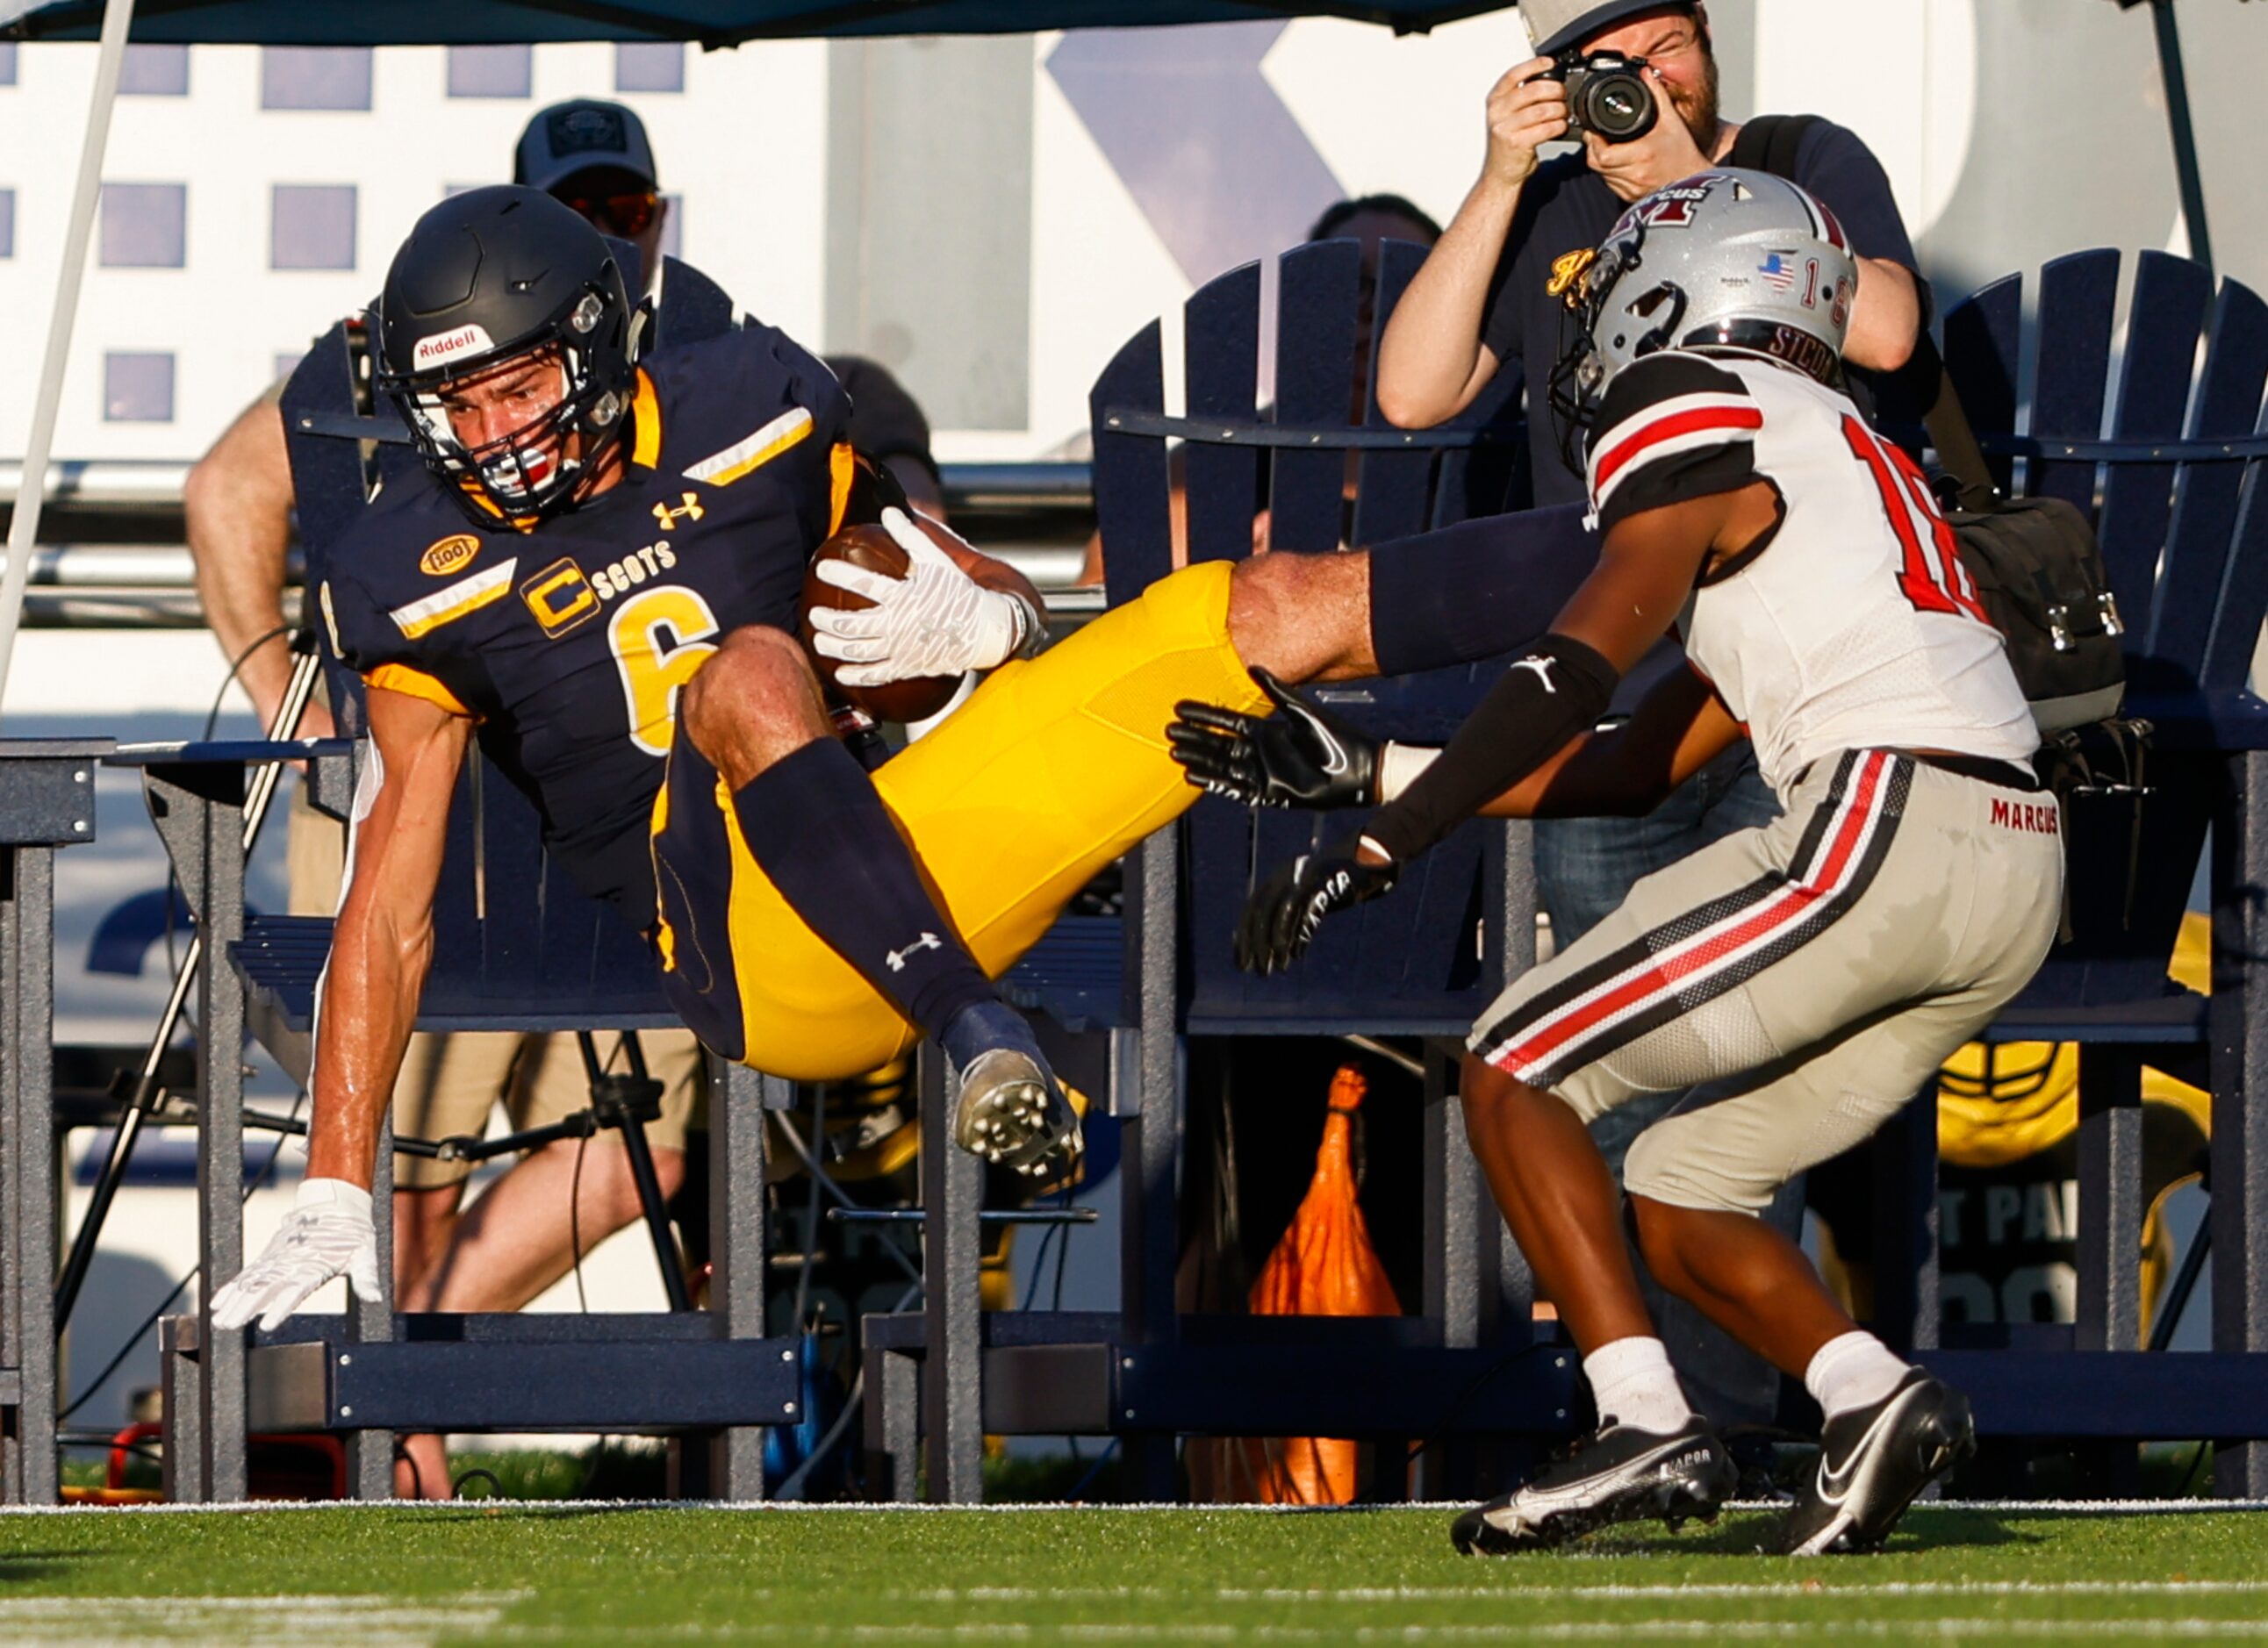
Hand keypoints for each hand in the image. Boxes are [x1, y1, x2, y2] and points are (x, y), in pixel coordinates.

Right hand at [208, 1177, 381, 1331]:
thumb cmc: (352, 1232)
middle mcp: (292, 1263)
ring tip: (218, 1321)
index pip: (296, 1290)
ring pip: (252, 1283)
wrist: (335, 1202)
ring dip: (234, 1302)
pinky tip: (218, 1303)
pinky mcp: (271, 1256)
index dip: (281, 1307)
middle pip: (266, 1288)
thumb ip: (367, 1277)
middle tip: (227, 1326)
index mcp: (315, 1266)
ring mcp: (278, 1259)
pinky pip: (248, 1273)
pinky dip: (232, 1287)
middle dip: (246, 1308)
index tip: (266, 1324)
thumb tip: (377, 1298)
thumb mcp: (365, 1253)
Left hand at [808, 508, 1027, 686]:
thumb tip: (888, 512)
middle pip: (851, 624)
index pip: (863, 584)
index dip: (839, 573)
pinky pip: (876, 675)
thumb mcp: (936, 560)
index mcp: (903, 596)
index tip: (821, 567)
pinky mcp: (906, 667)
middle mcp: (897, 624)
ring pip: (858, 652)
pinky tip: (840, 675)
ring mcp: (901, 649)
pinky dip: (856, 677)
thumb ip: (909, 536)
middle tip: (813, 614)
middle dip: (827, 620)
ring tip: (819, 640)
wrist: (982, 629)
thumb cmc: (958, 591)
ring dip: (834, 647)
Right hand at [1169, 668, 1380, 809]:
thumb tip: (1253, 666)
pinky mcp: (1269, 793)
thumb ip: (1276, 690)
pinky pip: (1235, 788)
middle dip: (1194, 738)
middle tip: (1168, 731)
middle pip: (1218, 744)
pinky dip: (1214, 783)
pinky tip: (1195, 777)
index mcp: (1265, 729)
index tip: (1180, 708)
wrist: (1357, 768)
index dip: (1203, 715)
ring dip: (1199, 760)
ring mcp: (1262, 772)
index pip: (1225, 721)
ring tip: (1175, 754)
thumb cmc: (1334, 736)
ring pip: (1222, 765)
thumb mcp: (1301, 709)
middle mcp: (1259, 751)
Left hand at [1235, 836, 1398, 976]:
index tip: (1242, 964)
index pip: (1251, 909)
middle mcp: (1287, 874)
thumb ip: (1287, 917)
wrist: (1368, 858)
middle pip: (1263, 910)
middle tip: (1260, 972)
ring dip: (1278, 942)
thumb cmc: (1333, 886)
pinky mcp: (1328, 882)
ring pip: (1283, 911)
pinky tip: (1297, 955)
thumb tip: (1263, 949)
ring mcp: (1307, 876)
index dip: (1243, 937)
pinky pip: (1308, 910)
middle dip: (1258, 944)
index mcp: (1277, 877)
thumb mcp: (1306, 899)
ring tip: (1278, 968)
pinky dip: (1301, 934)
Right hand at [1484, 57, 1570, 189]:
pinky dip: (1559, 126)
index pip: (1514, 74)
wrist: (1500, 173)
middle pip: (1533, 90)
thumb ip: (1521, 97)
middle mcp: (1497, 112)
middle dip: (1555, 90)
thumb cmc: (1509, 142)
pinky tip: (1561, 127)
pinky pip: (1546, 128)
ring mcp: (1505, 128)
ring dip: (1560, 110)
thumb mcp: (1508, 115)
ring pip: (1543, 109)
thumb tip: (1549, 80)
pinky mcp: (1517, 143)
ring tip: (1564, 113)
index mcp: (1495, 100)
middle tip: (1563, 95)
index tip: (1550, 63)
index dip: (1534, 65)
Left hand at [1586, 66, 1709, 201]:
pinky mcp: (1629, 197)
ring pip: (1601, 174)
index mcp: (1642, 154)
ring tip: (1609, 147)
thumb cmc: (1684, 153)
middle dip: (1594, 148)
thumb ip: (1657, 94)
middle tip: (1598, 136)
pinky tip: (1618, 161)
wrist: (1694, 181)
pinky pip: (1609, 184)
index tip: (1596, 129)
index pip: (1601, 153)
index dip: (1593, 141)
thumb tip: (1647, 73)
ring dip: (1600, 161)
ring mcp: (1631, 188)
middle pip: (1596, 163)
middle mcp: (1634, 174)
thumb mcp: (1672, 120)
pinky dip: (1609, 172)